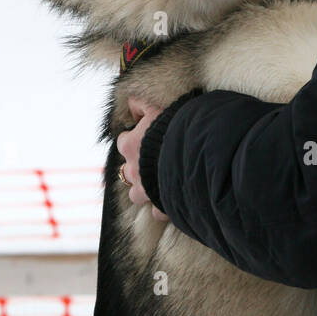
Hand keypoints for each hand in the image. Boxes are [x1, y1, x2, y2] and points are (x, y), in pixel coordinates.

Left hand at [117, 96, 168, 220]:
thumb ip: (139, 103)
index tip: (146, 137)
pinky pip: (158, 212)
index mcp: (130, 146)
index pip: (124, 142)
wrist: (193, 153)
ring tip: (158, 183)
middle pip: (127, 172)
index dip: (135, 139)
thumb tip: (131, 105)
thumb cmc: (174, 127)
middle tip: (153, 161)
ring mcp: (146, 190)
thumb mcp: (155, 105)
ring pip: (137, 195)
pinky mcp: (160, 204)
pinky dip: (163, 208)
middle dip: (138, 168)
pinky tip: (172, 201)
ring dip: (145, 190)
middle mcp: (133, 170)